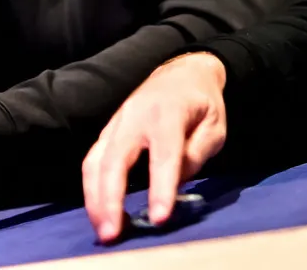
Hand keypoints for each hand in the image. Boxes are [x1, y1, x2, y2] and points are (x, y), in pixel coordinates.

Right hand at [82, 53, 227, 242]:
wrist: (183, 72)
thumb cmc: (202, 103)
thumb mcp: (215, 127)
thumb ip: (196, 155)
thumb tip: (174, 186)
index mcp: (169, 113)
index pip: (164, 155)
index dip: (161, 188)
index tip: (158, 218)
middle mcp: (136, 116)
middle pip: (115, 160)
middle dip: (110, 200)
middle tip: (113, 233)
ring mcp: (116, 123)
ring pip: (95, 162)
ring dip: (94, 200)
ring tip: (105, 229)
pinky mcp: (107, 132)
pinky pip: (92, 162)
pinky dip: (92, 189)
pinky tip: (100, 212)